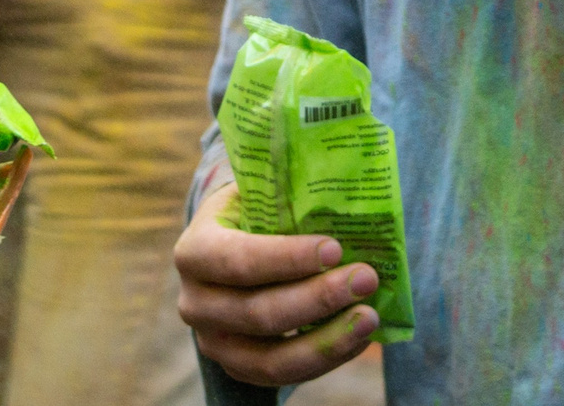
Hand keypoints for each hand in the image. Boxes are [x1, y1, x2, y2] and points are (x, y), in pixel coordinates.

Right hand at [174, 183, 380, 386]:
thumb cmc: (254, 214)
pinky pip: (282, 376)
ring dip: (326, 340)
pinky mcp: (237, 367)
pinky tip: (357, 336)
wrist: (232, 247)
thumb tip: (344, 188)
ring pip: (271, 359)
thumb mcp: (258, 193)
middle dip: (317, 297)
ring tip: (369, 316)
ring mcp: (213, 342)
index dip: (286, 258)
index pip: (237, 259)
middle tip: (366, 278)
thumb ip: (287, 193)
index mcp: (194, 250)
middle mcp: (195, 303)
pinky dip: (324, 358)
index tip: (334, 248)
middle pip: (257, 313)